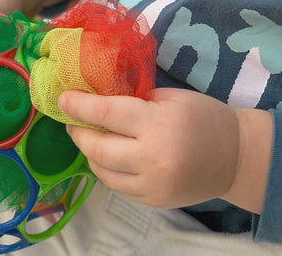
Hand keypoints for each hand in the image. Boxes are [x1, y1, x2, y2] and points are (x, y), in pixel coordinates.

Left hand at [58, 88, 242, 208]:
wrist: (235, 157)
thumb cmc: (202, 117)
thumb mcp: (167, 96)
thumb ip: (132, 99)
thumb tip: (95, 98)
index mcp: (157, 124)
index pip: (105, 114)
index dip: (78, 106)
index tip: (61, 99)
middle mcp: (152, 158)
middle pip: (97, 149)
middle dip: (78, 133)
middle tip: (71, 120)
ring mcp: (152, 185)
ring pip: (102, 171)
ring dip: (88, 152)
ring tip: (87, 137)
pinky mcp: (153, 201)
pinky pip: (117, 185)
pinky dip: (106, 168)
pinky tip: (108, 155)